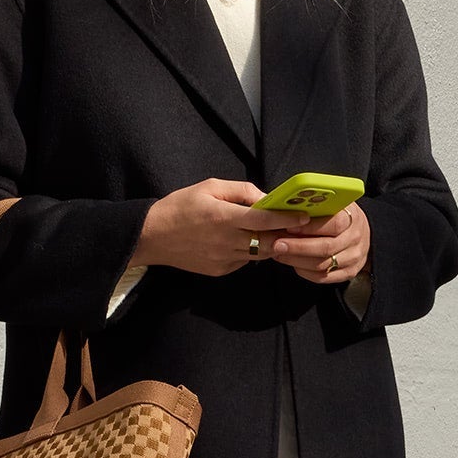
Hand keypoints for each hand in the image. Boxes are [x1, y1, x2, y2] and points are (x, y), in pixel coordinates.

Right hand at [132, 179, 307, 277]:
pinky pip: (244, 262)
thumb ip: (241, 190)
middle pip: (269, 241)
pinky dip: (250, 252)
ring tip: (274, 233)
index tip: (305, 217)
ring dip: (269, 244)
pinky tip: (244, 242)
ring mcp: (224, 259)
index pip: (265, 220)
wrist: (152, 236)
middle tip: (296, 227)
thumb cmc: (180, 206)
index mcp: (224, 217)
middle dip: (285, 234)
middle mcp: (227, 241)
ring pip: (259, 254)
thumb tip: (265, 199)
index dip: (288, 219)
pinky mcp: (220, 271)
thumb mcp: (209, 186)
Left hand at [270, 202, 370, 284]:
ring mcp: (353, 258)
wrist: (361, 233)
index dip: (309, 227)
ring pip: (322, 264)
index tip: (289, 226)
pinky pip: (323, 277)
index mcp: (352, 218)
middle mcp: (355, 239)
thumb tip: (290, 205)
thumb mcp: (334, 203)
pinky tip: (293, 263)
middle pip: (326, 247)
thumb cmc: (341, 215)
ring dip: (297, 260)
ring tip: (280, 253)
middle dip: (297, 247)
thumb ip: (317, 204)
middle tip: (277, 244)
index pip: (334, 224)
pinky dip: (305, 272)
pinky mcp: (348, 272)